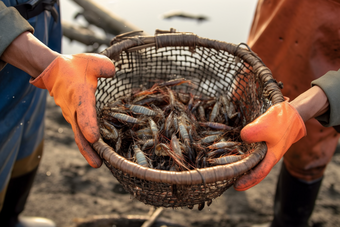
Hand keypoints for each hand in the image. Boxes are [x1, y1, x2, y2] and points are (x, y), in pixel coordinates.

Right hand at [30, 53, 114, 167]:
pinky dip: (86, 144)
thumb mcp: (92, 61)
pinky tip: (96, 153)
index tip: (94, 138)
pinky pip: (79, 133)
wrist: (54, 70)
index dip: (88, 125)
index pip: (84, 111)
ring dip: (88, 150)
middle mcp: (73, 108)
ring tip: (98, 163)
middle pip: (79, 132)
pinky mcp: (73, 118)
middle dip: (88, 149)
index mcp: (79, 95)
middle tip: (98, 164)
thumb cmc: (76, 66)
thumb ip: (104, 67)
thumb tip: (112, 73)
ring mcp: (71, 115)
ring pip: (78, 135)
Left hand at [233, 101, 305, 190]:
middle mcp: (269, 154)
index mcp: (272, 156)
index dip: (248, 181)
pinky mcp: (265, 139)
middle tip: (229, 176)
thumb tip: (242, 138)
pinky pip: (253, 148)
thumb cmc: (281, 121)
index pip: (258, 173)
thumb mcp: (264, 127)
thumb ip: (250, 134)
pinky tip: (236, 149)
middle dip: (242, 173)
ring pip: (253, 158)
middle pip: (254, 168)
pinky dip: (244, 150)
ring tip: (229, 165)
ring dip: (242, 162)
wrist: (293, 111)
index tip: (236, 186)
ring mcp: (267, 147)